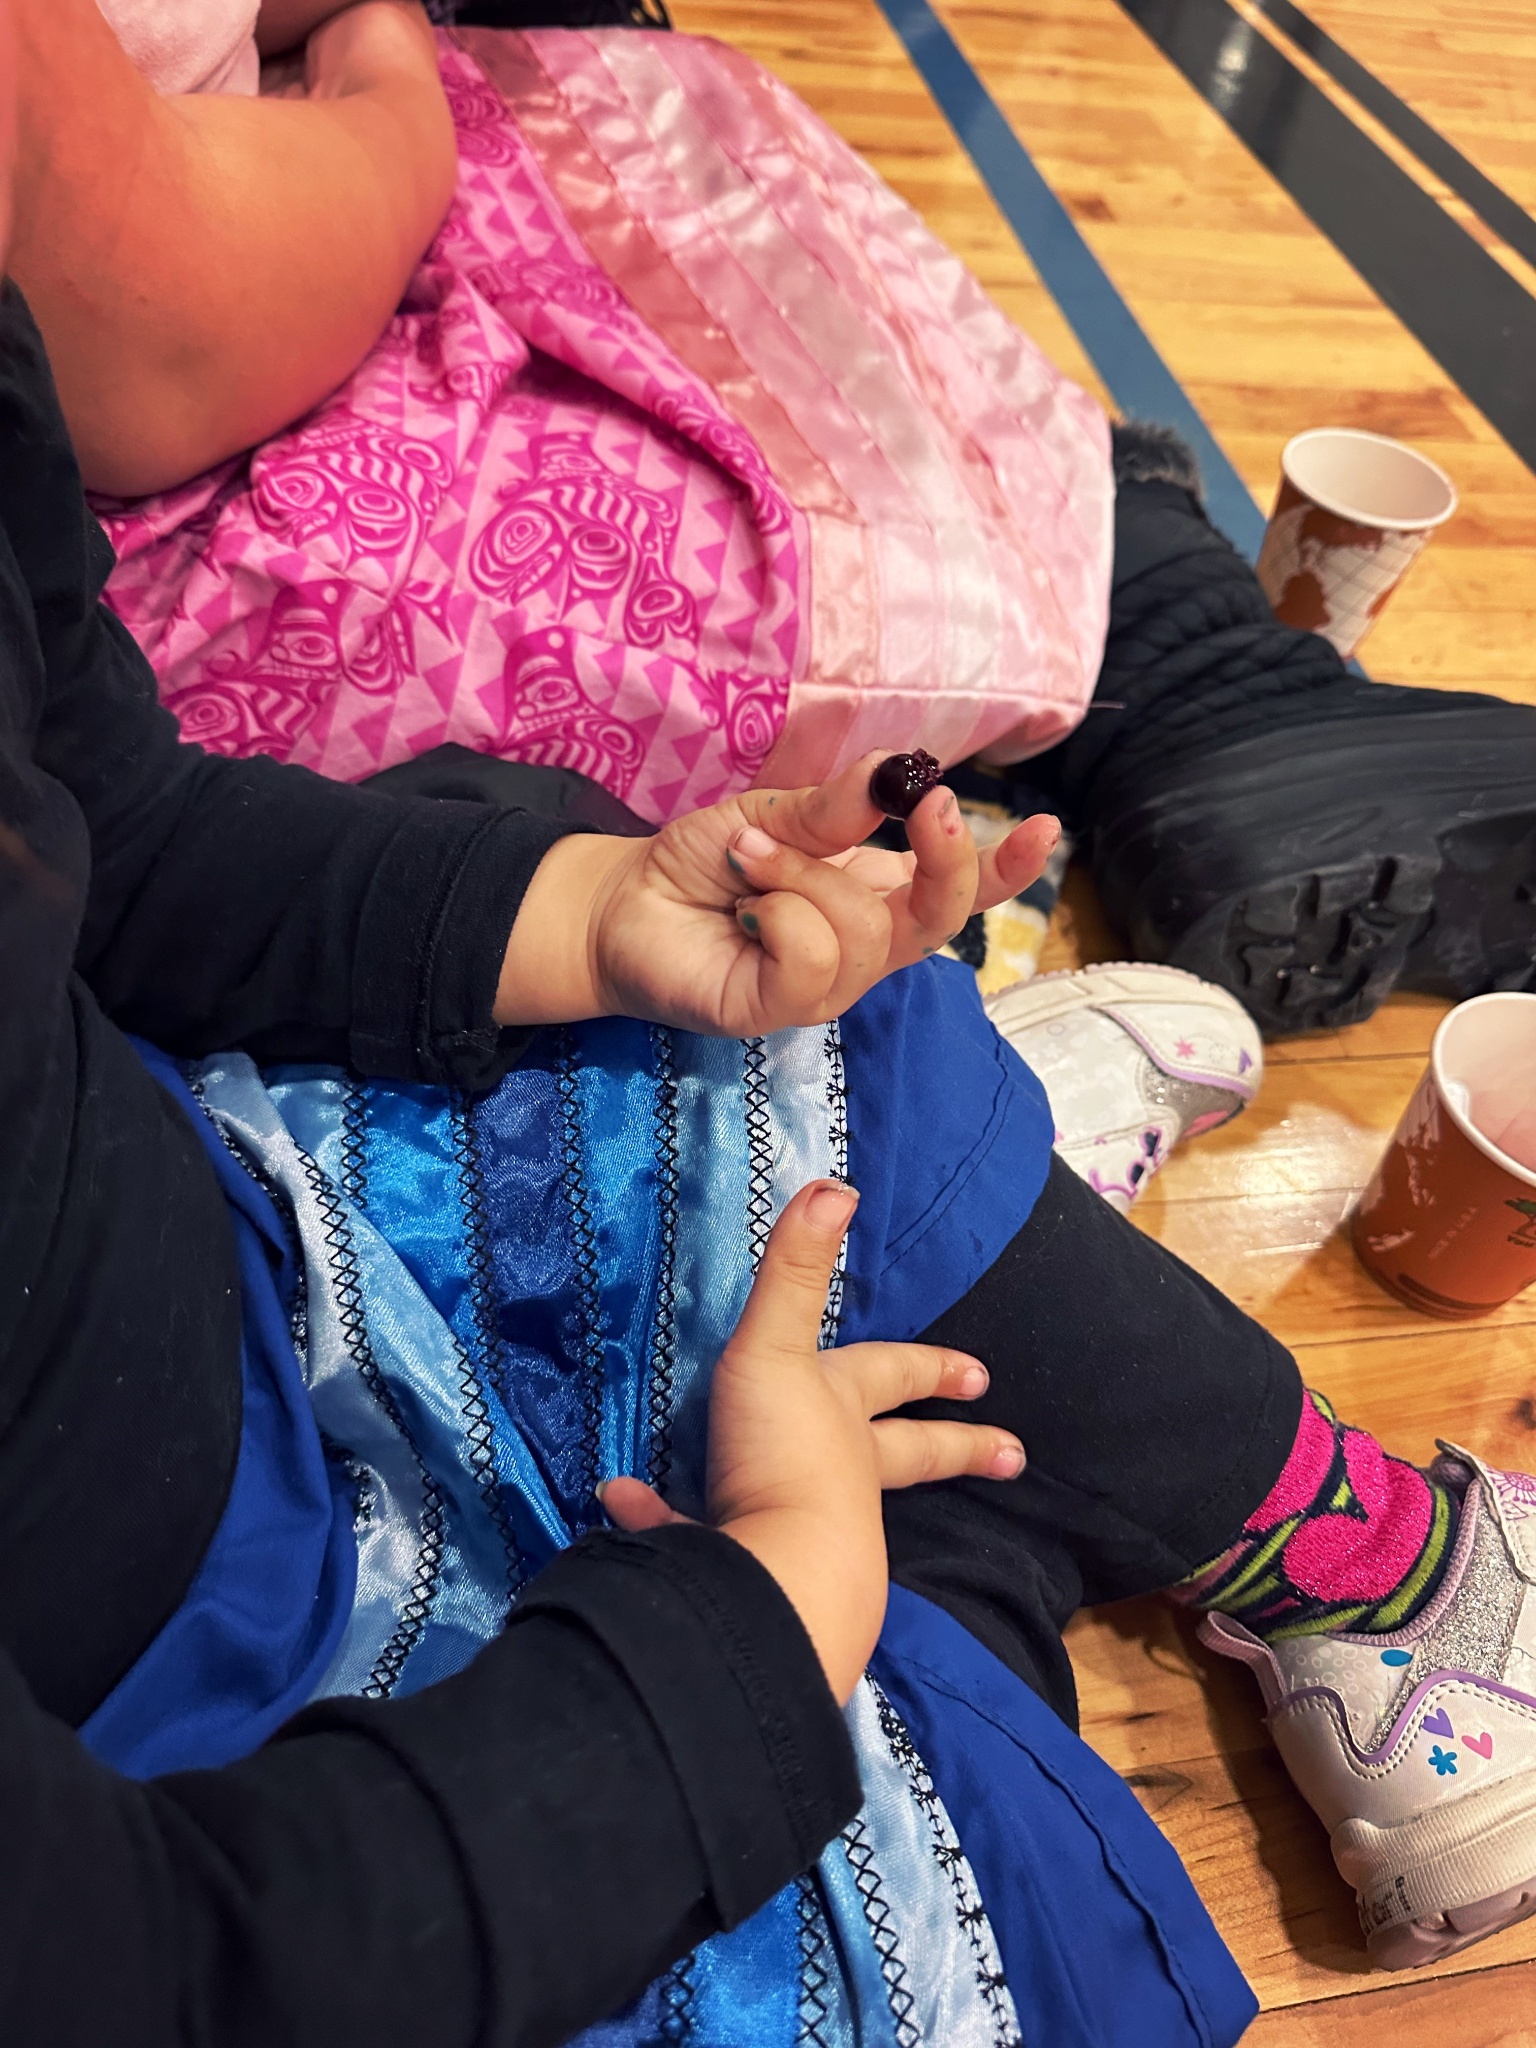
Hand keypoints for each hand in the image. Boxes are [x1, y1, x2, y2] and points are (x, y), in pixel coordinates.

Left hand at [495, 752, 1059, 1036]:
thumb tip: (898, 772)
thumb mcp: (775, 815)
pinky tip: (743, 906)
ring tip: (748, 860)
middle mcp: (863, 947)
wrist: (624, 902)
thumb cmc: (705, 864)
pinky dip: (780, 913)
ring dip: (803, 873)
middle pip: (937, 919)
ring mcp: (825, 986)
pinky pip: (815, 958)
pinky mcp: (780, 1011)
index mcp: (874, 895)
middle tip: (928, 805)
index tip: (1046, 828)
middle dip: (946, 861)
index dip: (1004, 868)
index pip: (954, 891)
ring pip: (863, 927)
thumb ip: (837, 807)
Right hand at [600, 1182, 1024, 1703]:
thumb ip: (796, 1272)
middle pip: (905, 1457)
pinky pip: (698, 1540)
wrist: (771, 1577)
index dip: (935, 1370)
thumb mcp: (778, 1350)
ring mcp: (796, 1531)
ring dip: (799, 1498)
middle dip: (953, 1451)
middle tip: (1011, 1457)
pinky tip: (626, 1505)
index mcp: (846, 1418)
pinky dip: (663, 1523)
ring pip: (809, 1507)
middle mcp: (837, 1474)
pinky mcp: (744, 1575)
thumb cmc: (786, 1451)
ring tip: (779, 1500)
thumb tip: (836, 1184)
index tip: (985, 1377)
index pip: (897, 1379)